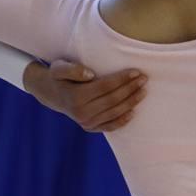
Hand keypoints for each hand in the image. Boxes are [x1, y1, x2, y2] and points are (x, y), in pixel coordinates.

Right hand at [23, 60, 147, 132]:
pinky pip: (109, 126)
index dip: (122, 79)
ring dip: (131, 102)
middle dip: (130, 89)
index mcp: (76, 97)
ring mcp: (85, 122)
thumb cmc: (57, 76)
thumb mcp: (59, 68)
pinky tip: (133, 112)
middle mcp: (81, 112)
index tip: (136, 72)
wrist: (50, 93)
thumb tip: (90, 75)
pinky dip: (122, 120)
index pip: (105, 87)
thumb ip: (73, 69)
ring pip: (114, 112)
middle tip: (144, 79)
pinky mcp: (89, 127)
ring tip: (143, 91)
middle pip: (113, 100)